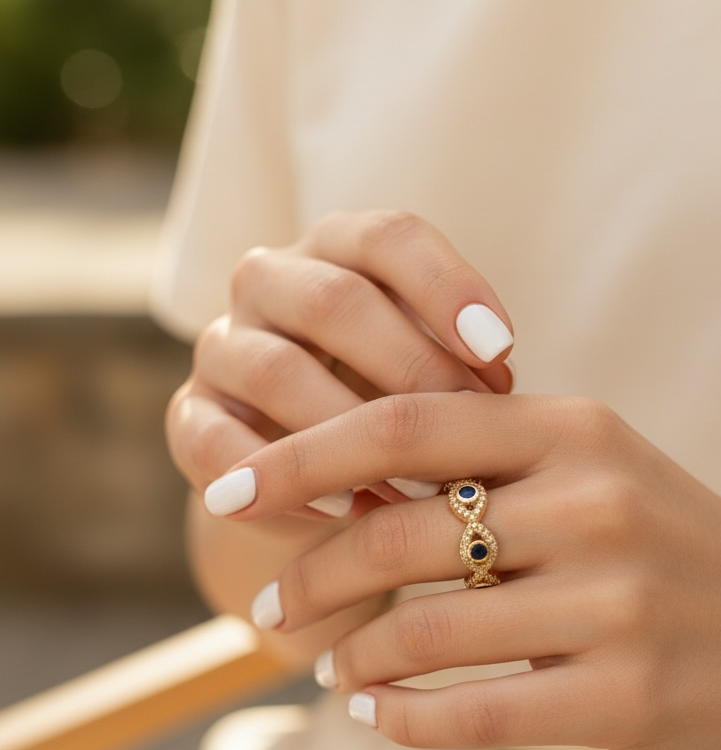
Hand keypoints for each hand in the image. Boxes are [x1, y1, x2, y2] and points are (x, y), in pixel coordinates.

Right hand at [166, 210, 512, 520]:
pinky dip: (282, 479)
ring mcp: (222, 346)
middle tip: (466, 428)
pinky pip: (219, 443)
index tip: (502, 351)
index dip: (447, 287)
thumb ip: (459, 364)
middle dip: (409, 367)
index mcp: (335, 249)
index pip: (387, 238)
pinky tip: (343, 511)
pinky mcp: (189, 416)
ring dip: (352, 433)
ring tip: (417, 486)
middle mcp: (269, 281)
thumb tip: (496, 392)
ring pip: (277, 371)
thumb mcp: (432, 371)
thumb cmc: (393, 404)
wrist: (312, 471)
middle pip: (333, 301)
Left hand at [202, 392, 720, 749]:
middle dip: (309, 575)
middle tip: (274, 605)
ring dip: (354, 656)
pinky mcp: (625, 695)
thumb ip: (488, 466)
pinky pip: (473, 714)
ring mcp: (613, 603)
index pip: (401, 426)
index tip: (230, 493)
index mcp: (573, 430)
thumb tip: (345, 485)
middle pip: (396, 535)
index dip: (300, 457)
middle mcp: (592, 503)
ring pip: (425, 633)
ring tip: (331, 664)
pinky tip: (377, 716)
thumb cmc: (677, 545)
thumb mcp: (596, 467)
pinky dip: (403, 721)